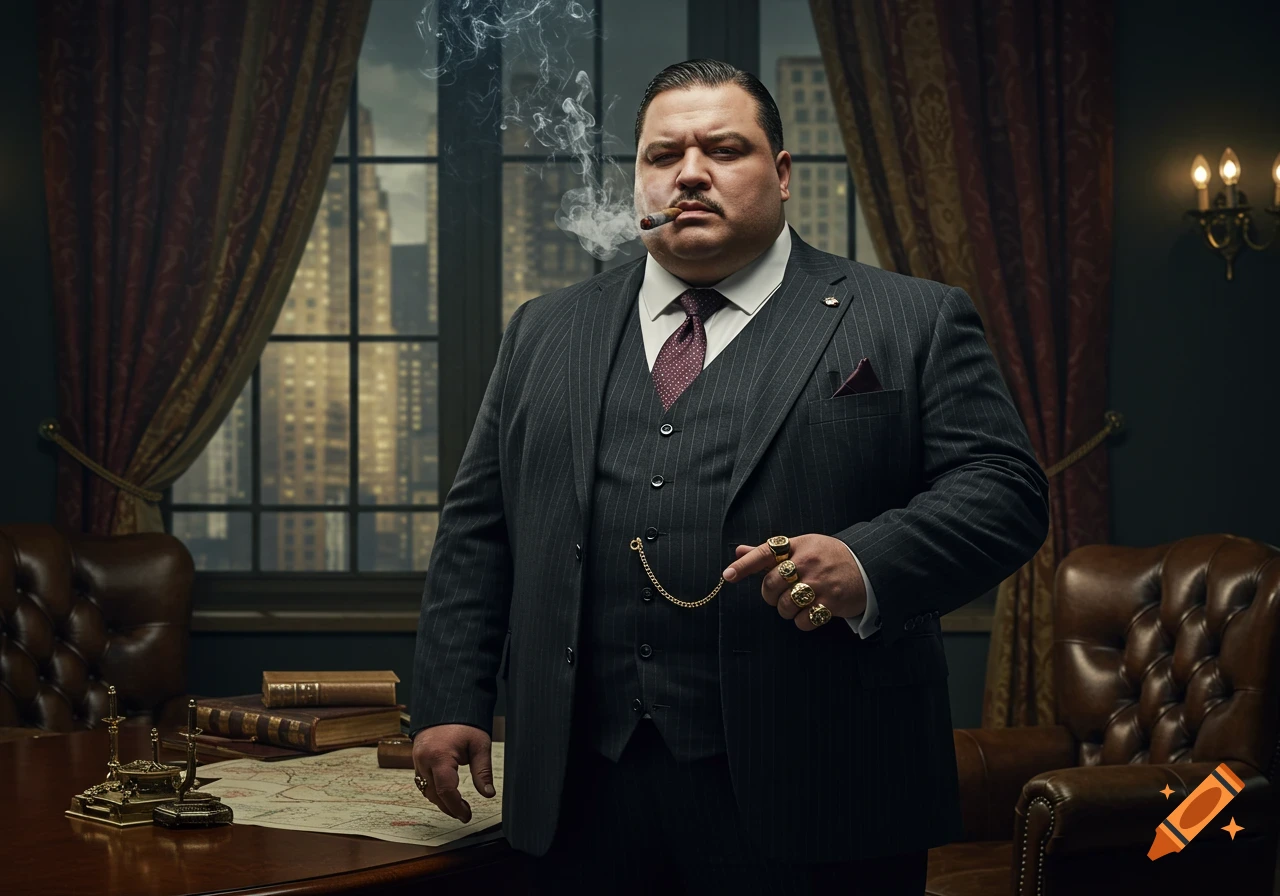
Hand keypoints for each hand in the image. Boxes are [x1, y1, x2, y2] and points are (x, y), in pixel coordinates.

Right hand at [411, 723, 495, 822]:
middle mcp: (423, 759)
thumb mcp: (480, 745)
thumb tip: (488, 794)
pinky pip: (422, 780)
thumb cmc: (465, 723)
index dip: (456, 807)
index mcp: (439, 756)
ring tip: (458, 806)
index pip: (446, 791)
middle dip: (449, 807)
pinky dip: (434, 789)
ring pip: (426, 789)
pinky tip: (447, 792)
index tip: (466, 816)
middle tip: (465, 814)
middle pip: (434, 794)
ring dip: (440, 800)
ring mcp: (417, 759)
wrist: (447, 704)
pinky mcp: (416, 758)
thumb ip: (483, 771)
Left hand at [721, 535, 866, 629]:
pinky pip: (803, 620)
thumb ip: (770, 553)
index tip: (728, 575)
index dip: (744, 565)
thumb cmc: (829, 557)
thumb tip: (738, 551)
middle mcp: (808, 562)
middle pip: (771, 584)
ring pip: (784, 605)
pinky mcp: (831, 602)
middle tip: (779, 594)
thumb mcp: (803, 547)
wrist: (869, 566)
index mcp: (798, 546)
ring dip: (786, 610)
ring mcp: (820, 582)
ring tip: (799, 603)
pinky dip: (802, 621)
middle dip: (770, 595)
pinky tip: (812, 612)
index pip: (765, 553)